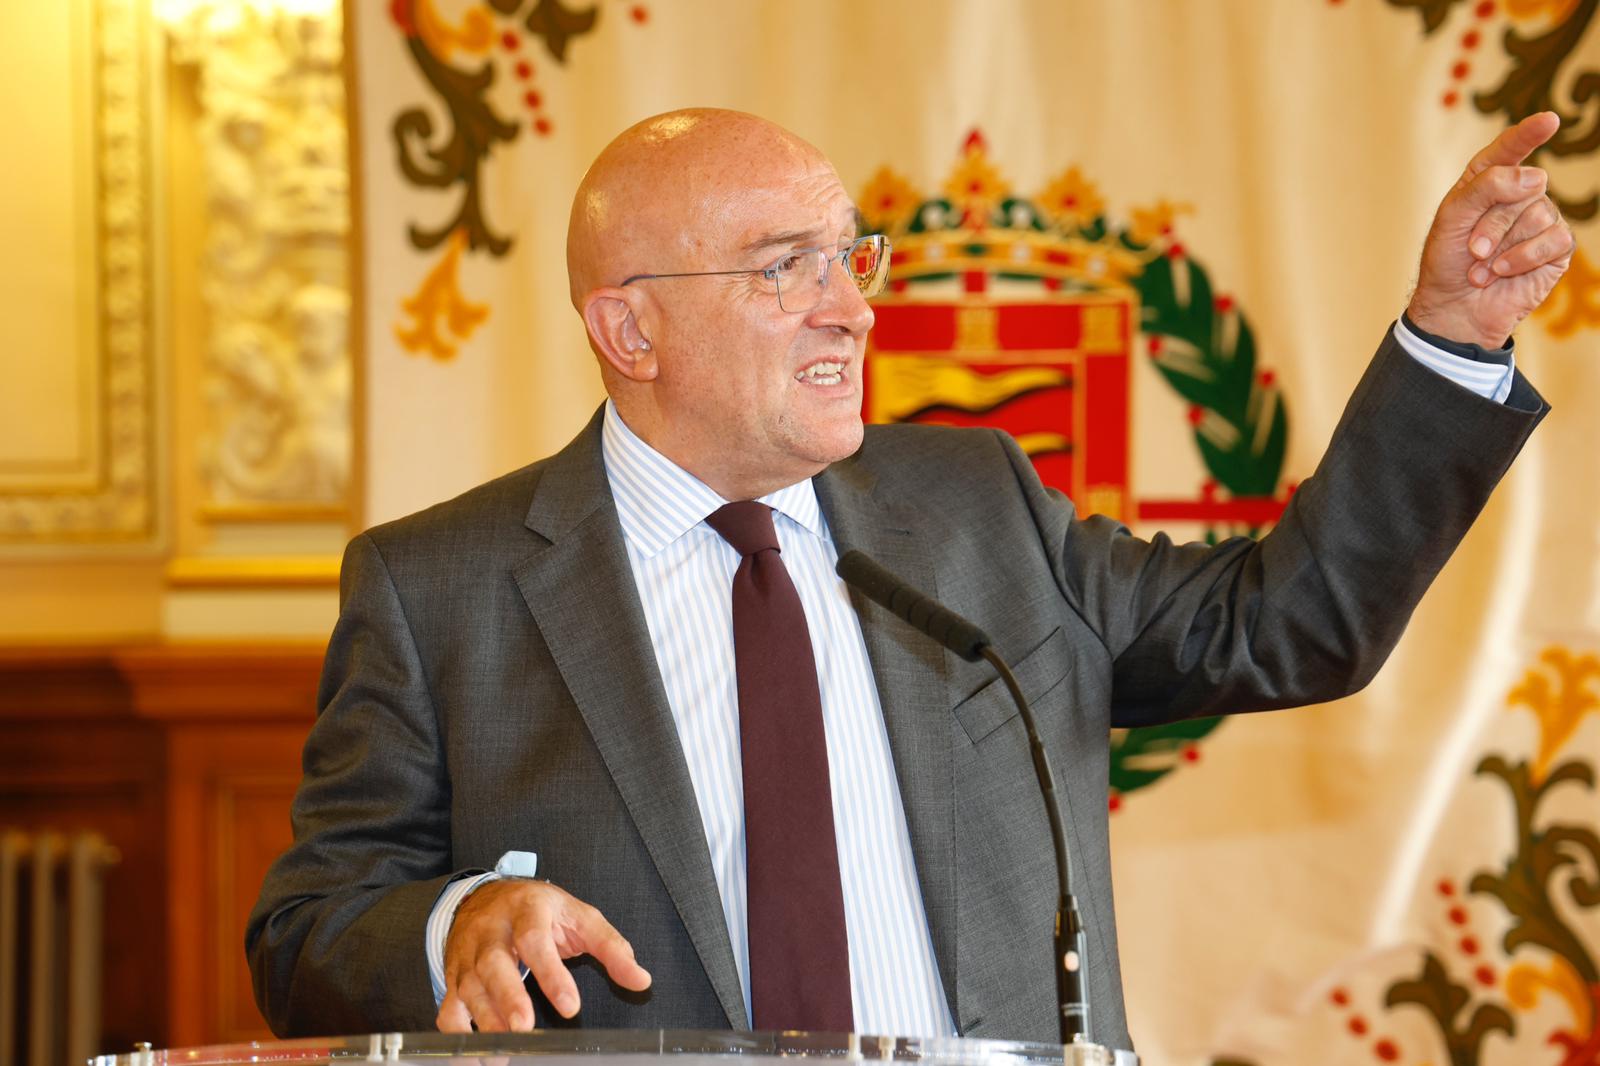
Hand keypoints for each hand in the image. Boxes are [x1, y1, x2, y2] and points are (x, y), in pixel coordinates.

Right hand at [436, 879, 651, 1031]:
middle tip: (524, 1030)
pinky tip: (474, 1058)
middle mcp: (492, 931)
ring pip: (468, 987)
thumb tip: (641, 980)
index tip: (571, 1006)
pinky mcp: (454, 976)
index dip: (551, 974)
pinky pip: (448, 1008)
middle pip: (493, 963)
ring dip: (485, 1022)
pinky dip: (457, 1035)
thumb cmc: (540, 910)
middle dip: (507, 998)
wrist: (488, 895)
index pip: (536, 940)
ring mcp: (468, 954)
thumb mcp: (580, 917)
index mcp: (528, 911)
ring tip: (504, 1052)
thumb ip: (612, 948)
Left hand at [1406, 111, 1575, 348]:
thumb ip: (1486, 187)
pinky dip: (1524, 258)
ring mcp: (1540, 220)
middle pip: (1521, 189)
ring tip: (1482, 268)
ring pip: (1538, 215)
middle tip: (1471, 252)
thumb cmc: (1447, 262)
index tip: (1547, 120)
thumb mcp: (1452, 219)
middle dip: (1492, 225)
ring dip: (1504, 248)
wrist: (1454, 309)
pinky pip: (1554, 240)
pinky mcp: (1556, 248)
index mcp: (1486, 182)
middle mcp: (1517, 196)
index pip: (1508, 151)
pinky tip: (1504, 272)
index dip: (1526, 135)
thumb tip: (1537, 177)